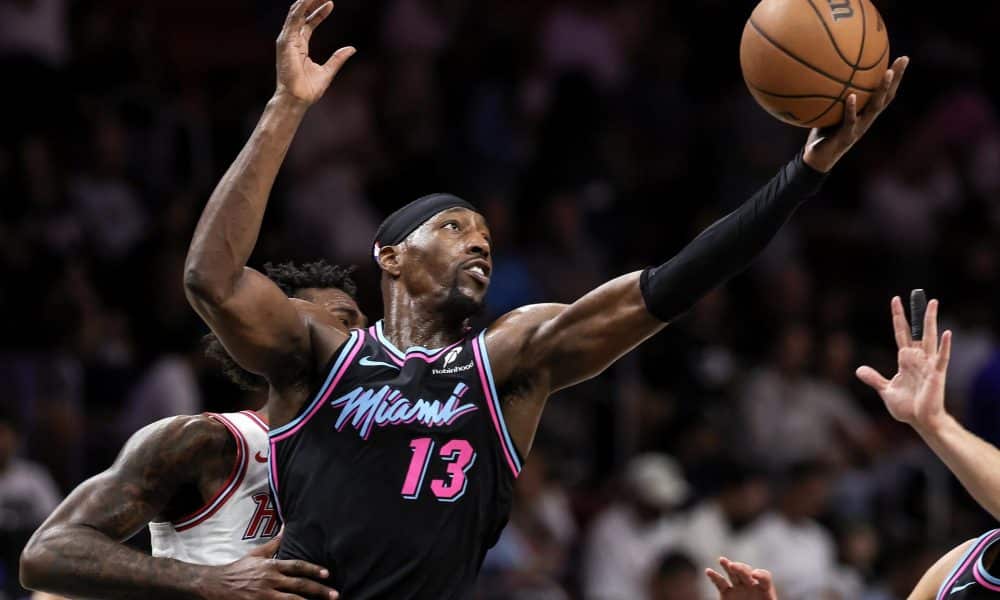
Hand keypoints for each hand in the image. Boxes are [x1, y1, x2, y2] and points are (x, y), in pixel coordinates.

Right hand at [202, 535, 338, 599]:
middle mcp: (270, 581)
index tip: (327, 574)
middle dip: (319, 591)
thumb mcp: (257, 554)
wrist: (215, 585)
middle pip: (299, 586)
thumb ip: (275, 543)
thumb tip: (287, 527)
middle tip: (335, 595)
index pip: (297, 567)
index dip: (313, 570)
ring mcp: (264, 596)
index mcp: (271, 567)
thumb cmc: (238, 569)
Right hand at [274, 0, 354, 105]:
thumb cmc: (309, 89)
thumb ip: (338, 58)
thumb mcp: (328, 71)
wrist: (298, 99)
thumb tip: (351, 48)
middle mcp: (292, 41)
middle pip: (301, 15)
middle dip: (312, 2)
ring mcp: (287, 40)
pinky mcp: (285, 42)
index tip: (331, 3)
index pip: (309, 23)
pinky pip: (293, 20)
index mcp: (300, 46)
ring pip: (295, 13)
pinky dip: (300, 8)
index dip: (319, 12)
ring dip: (306, 1)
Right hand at [706, 557, 777, 599]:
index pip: (764, 578)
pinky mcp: (727, 593)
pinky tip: (708, 571)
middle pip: (746, 572)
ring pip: (733, 574)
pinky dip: (714, 577)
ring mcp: (738, 588)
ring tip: (722, 560)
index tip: (754, 575)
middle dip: (740, 568)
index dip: (761, 574)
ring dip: (727, 565)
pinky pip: (720, 583)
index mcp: (764, 591)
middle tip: (733, 566)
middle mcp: (751, 586)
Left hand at [802, 56, 908, 171]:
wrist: (817, 159)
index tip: (903, 58)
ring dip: (882, 90)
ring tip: (888, 73)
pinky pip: (850, 121)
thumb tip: (828, 69)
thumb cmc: (823, 131)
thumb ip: (834, 94)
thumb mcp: (830, 110)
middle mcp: (867, 120)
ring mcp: (859, 129)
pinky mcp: (847, 137)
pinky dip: (851, 109)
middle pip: (886, 96)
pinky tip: (851, 96)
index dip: (896, 77)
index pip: (885, 92)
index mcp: (866, 113)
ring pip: (874, 108)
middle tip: (903, 59)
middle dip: (897, 77)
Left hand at [856, 296, 951, 432]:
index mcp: (905, 360)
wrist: (921, 421)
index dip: (899, 318)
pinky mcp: (937, 374)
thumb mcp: (886, 390)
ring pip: (930, 338)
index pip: (901, 333)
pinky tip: (947, 333)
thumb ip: (874, 378)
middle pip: (916, 331)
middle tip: (917, 294)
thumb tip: (859, 369)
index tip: (896, 300)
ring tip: (933, 303)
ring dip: (931, 321)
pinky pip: (942, 358)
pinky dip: (945, 346)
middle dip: (916, 313)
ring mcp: (928, 365)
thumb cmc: (907, 407)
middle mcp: (918, 358)